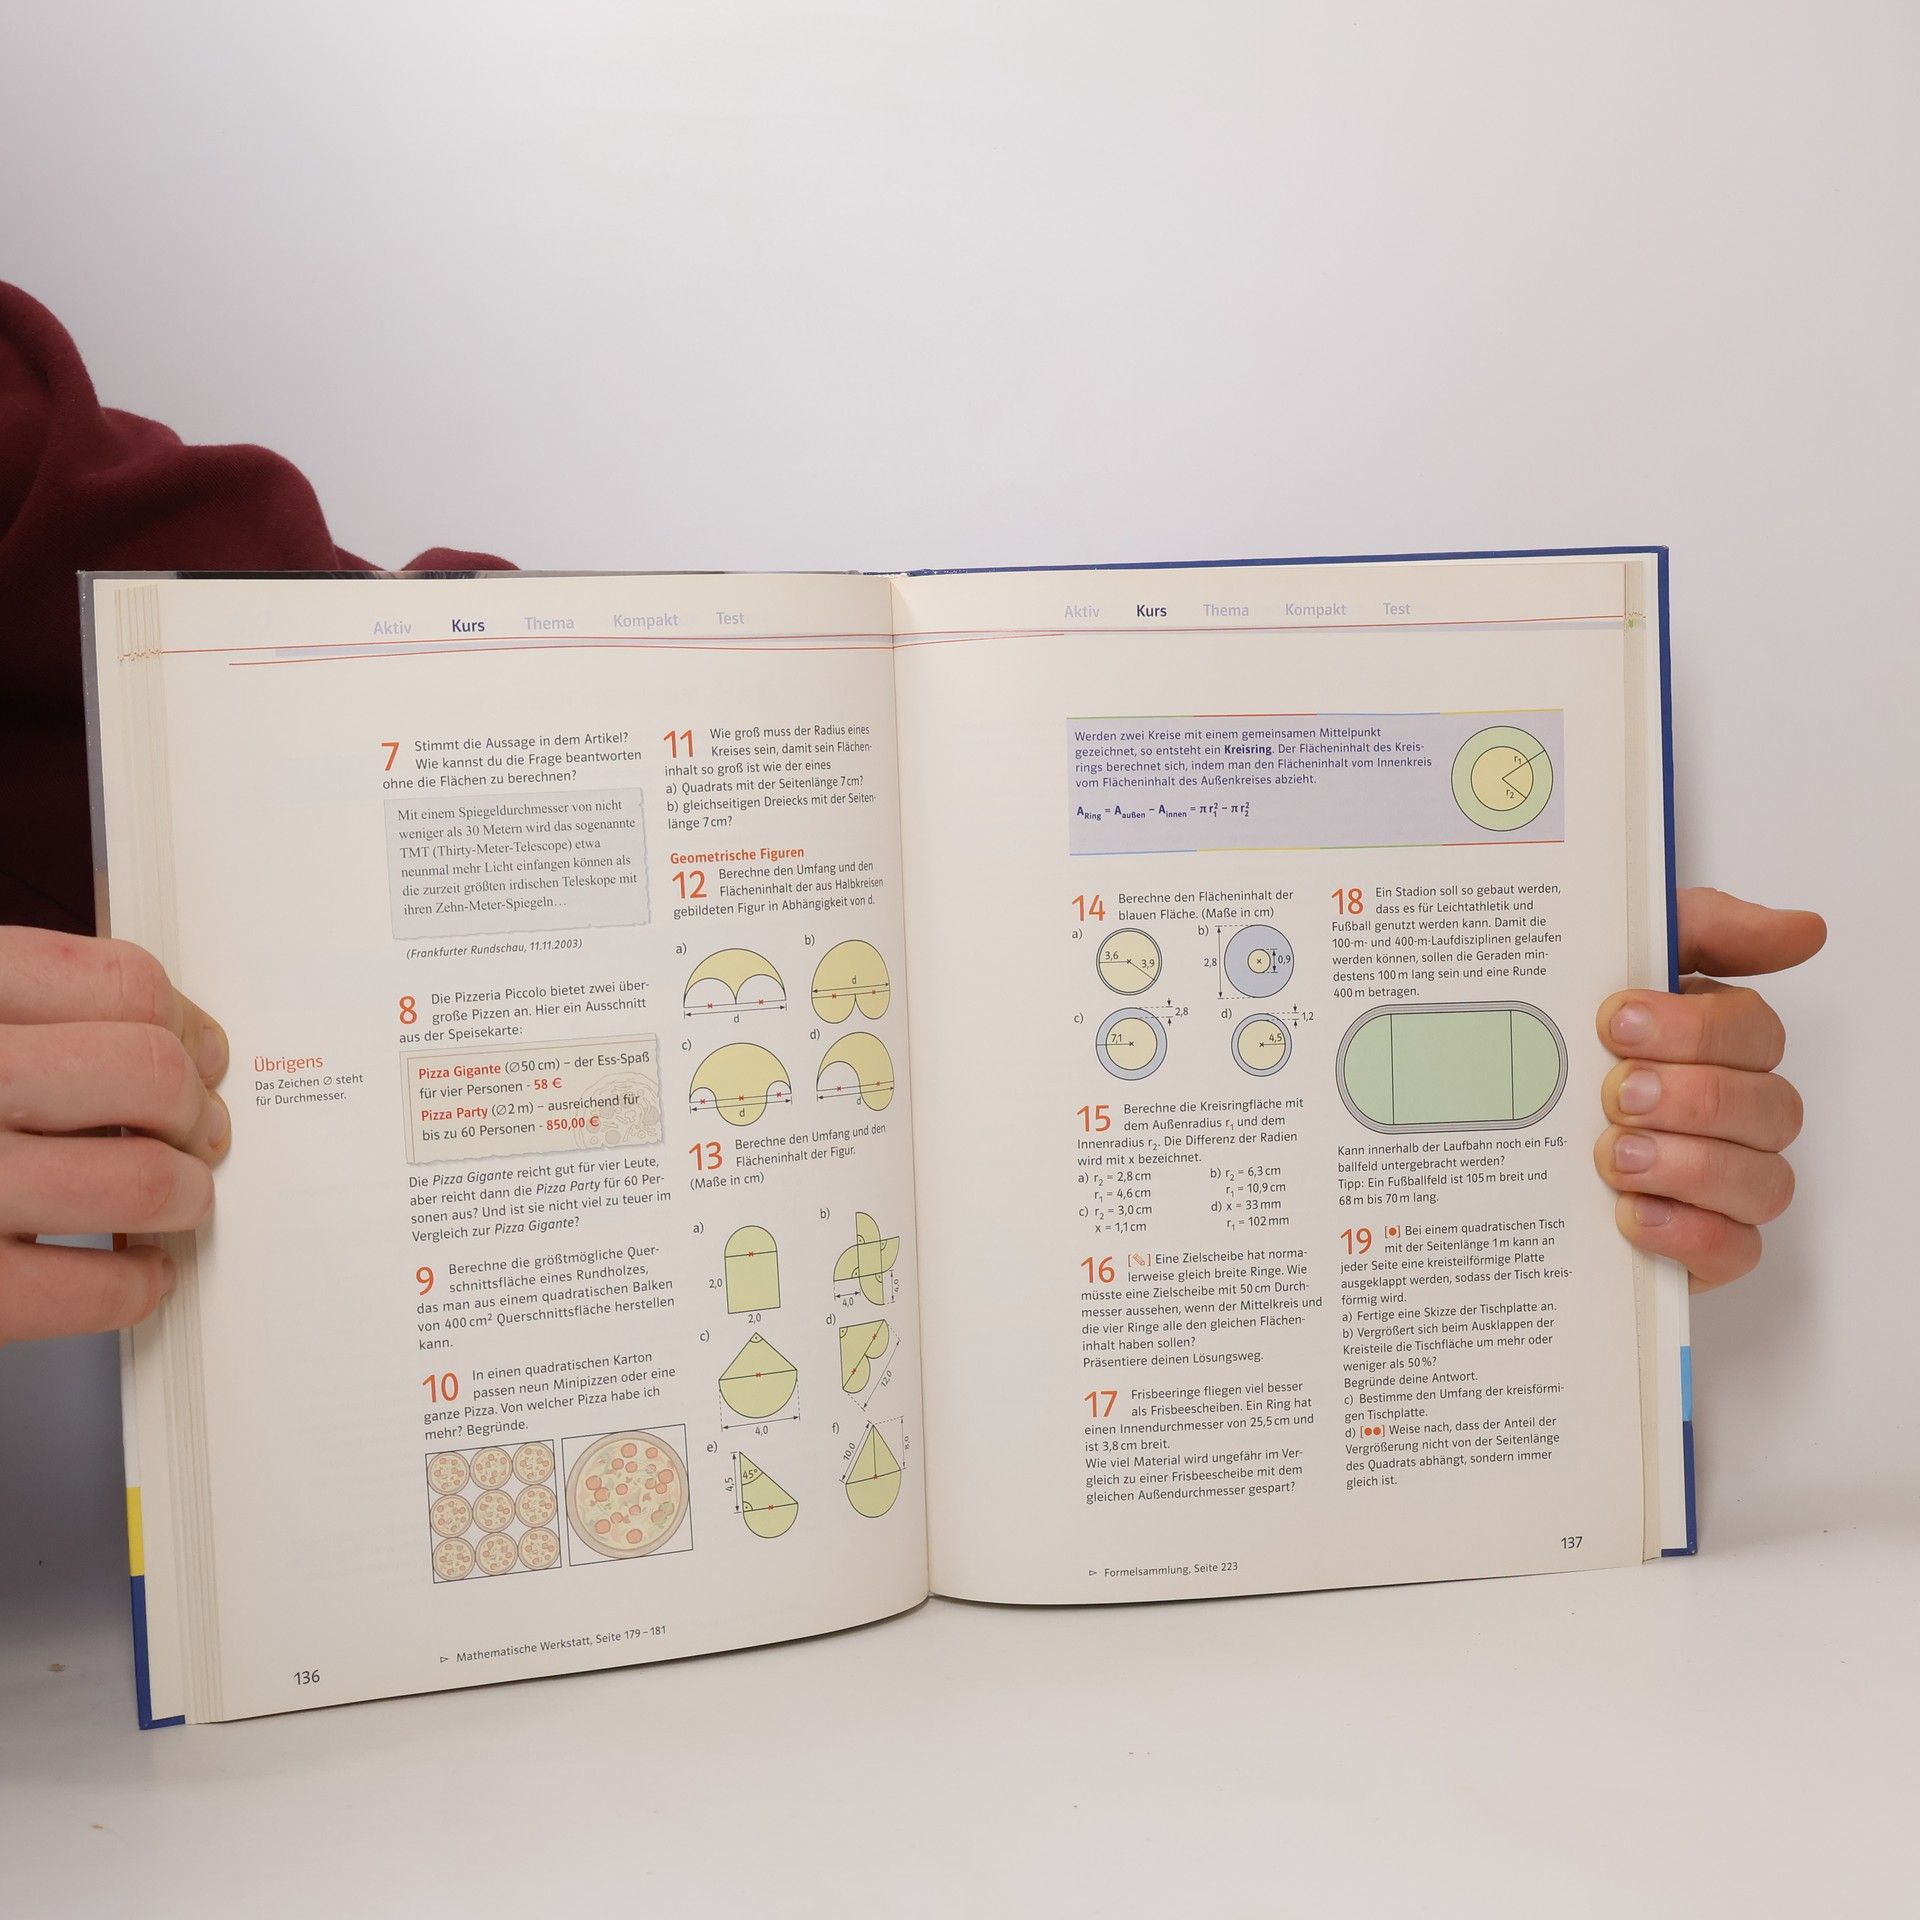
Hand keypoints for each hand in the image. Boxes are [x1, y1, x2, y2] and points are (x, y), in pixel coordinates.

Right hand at [1, 926, 228, 1343]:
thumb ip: (20, 1007)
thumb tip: (165, 1030)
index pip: (118, 982)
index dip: (182, 1022)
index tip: (196, 1052)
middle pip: (147, 1075)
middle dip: (193, 1111)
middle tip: (194, 1133)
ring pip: (139, 1178)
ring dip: (181, 1194)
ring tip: (169, 1200)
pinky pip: (92, 1288)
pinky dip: (136, 1283)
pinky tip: (129, 1270)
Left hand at [1596, 888, 1824, 1290]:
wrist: (1482, 1124)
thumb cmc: (1563, 1039)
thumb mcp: (1611, 958)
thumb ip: (1703, 929)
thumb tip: (1805, 930)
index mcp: (1716, 1042)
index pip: (1755, 1031)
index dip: (1696, 1028)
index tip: (1618, 1021)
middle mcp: (1733, 1112)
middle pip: (1771, 1108)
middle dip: (1693, 1098)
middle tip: (1617, 1094)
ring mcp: (1722, 1183)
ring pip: (1765, 1182)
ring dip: (1692, 1166)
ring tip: (1615, 1156)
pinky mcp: (1700, 1246)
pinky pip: (1737, 1252)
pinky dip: (1691, 1235)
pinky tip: (1633, 1215)